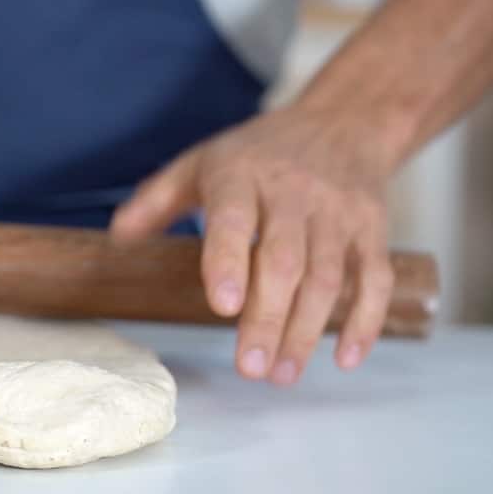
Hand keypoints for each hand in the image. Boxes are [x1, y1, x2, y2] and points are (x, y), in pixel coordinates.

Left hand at [110, 103, 396, 385]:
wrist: (344, 120)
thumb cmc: (260, 151)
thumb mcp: (200, 161)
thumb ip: (157, 200)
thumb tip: (119, 237)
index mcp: (241, 175)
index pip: (234, 219)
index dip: (229, 262)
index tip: (223, 306)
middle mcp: (293, 193)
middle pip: (284, 261)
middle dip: (268, 318)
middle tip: (250, 368)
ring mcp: (337, 212)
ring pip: (327, 276)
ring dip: (307, 331)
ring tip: (282, 373)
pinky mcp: (371, 228)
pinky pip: (373, 277)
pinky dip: (364, 320)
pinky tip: (345, 359)